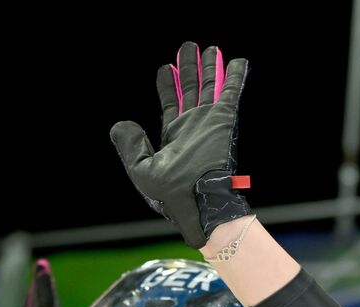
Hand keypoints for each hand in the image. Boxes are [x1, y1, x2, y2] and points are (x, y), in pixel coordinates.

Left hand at [109, 41, 251, 248]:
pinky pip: (230, 93)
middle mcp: (192, 127)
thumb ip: (129, 145)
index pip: (171, 104)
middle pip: (190, 90)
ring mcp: (209, 123)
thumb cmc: (171, 195)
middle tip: (188, 48)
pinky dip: (234, 77)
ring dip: (210, 67)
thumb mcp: (140, 170)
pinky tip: (237, 62)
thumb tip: (122, 122)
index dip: (167, 85)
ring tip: (211, 48)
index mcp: (173, 138)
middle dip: (189, 69)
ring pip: (210, 87)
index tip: (166, 68)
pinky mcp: (223, 122)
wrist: (198, 205)